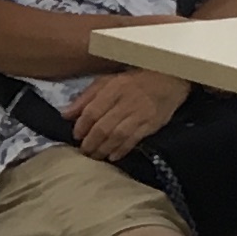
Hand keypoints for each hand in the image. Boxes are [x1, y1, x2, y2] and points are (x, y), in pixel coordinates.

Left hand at [69, 66, 185, 161]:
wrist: (170, 78)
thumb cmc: (134, 80)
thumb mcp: (108, 81)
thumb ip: (86, 97)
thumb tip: (66, 114)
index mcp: (114, 87)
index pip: (92, 110)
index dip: (82, 126)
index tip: (76, 135)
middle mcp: (126, 101)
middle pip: (103, 127)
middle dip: (90, 142)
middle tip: (84, 151)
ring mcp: (140, 113)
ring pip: (117, 136)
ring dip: (103, 149)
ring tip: (96, 156)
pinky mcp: (152, 124)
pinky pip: (134, 140)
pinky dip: (121, 150)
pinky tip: (113, 156)